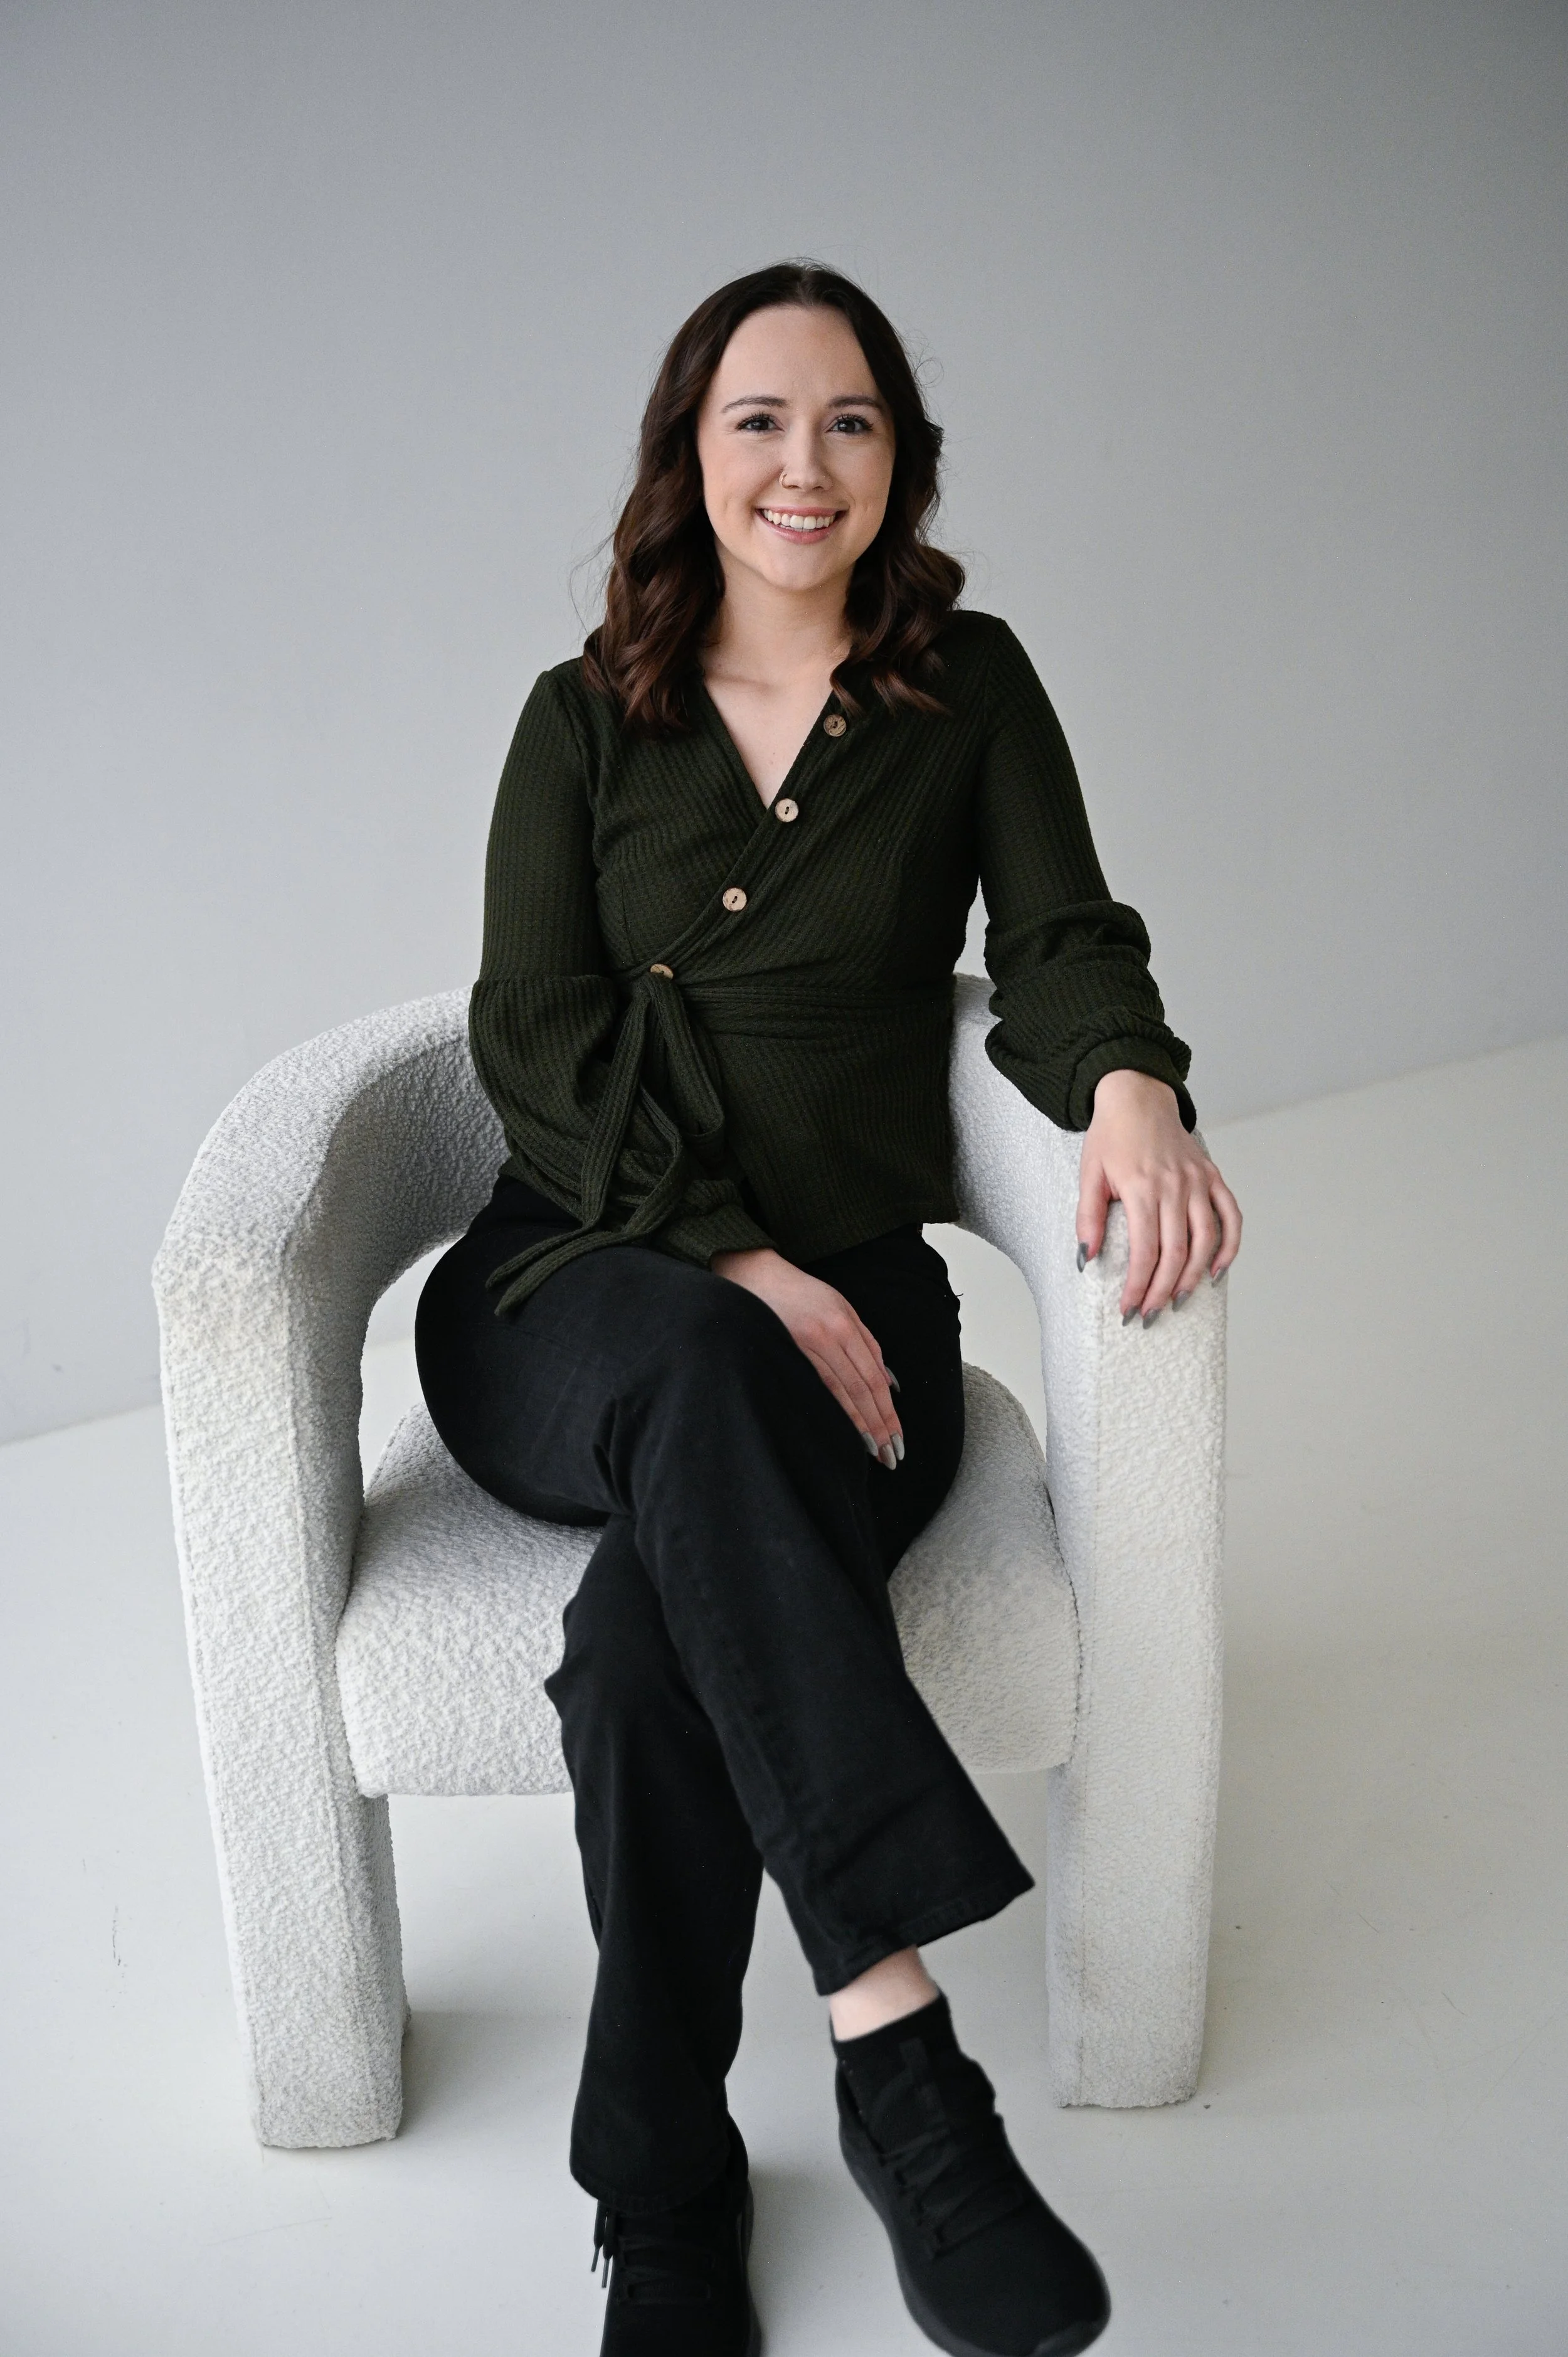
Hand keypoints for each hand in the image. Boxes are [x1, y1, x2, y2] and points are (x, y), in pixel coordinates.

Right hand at [710, 1247, 903, 1467]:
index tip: (897, 1438)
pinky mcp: (784, 1352)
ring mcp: (804, 1345)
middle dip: (879, 1425)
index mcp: (845, 1324)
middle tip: (891, 1455)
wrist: (754, 1274)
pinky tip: (842, 1430)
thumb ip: (867, 1342)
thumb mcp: (841, 1307)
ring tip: (874, 1451)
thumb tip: (889, 1382)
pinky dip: (832, 1410)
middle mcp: (828, 1336)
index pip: (873, 1378)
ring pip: (839, 1393)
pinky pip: (814, 1387)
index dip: (887, 1411)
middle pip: (861, 1389)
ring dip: (859, 1425)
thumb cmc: (801, 1292)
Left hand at [1077, 1070, 1241, 1323]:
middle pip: (1176, 1253)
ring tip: (1179, 1300)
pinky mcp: (1212, 1177)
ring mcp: (1198, 1182)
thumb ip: (1087, 1217)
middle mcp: (1175, 1187)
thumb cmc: (1111, 1136)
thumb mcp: (1089, 1174)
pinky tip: (1217, 1271)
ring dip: (1194, 1276)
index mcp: (1142, 1188)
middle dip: (1163, 1291)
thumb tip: (1086, 1258)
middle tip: (1150, 1315)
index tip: (1128, 1309)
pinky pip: (1230, 1216)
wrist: (1138, 1096)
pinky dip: (1229, 1246)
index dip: (1138, 1286)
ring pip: (1206, 1240)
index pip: (1145, 1252)